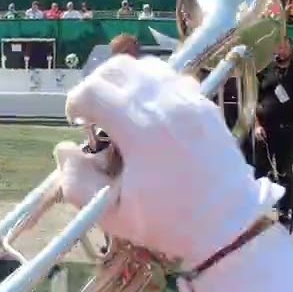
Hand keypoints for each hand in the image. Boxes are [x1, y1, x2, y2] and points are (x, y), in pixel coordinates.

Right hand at [54, 55, 282, 266]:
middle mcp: (165, 105)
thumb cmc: (168, 223)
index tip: (76, 124)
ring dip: (125, 83)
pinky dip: (153, 87)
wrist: (228, 225)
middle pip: (117, 68)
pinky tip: (152, 114)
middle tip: (95, 116)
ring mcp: (189, 100)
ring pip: (146, 66)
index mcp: (140, 130)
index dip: (75, 104)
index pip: (93, 90)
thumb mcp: (112, 214)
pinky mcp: (204, 104)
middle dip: (96, 86)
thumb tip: (64, 150)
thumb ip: (77, 182)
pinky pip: (172, 77)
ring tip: (122, 111)